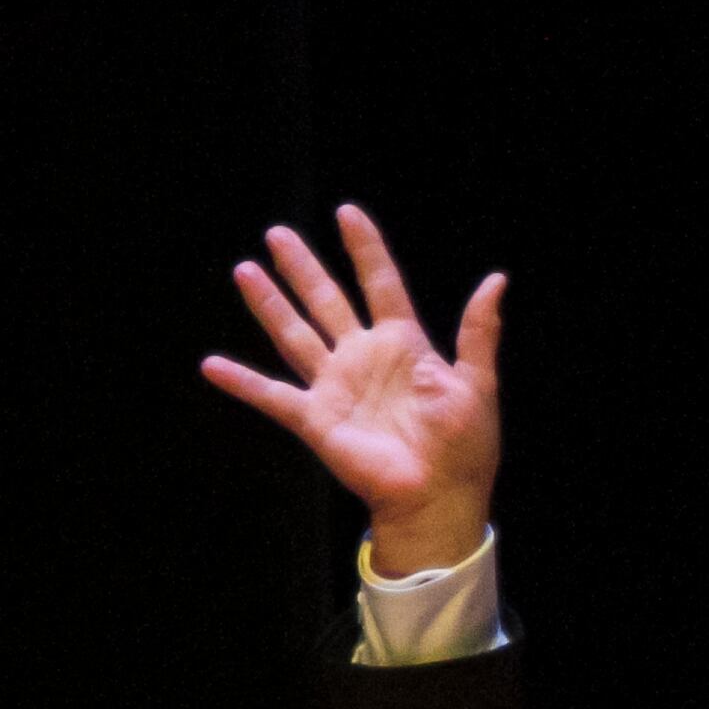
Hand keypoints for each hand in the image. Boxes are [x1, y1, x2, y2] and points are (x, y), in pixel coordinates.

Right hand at [201, 203, 505, 574]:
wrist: (439, 496)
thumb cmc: (465, 447)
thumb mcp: (477, 383)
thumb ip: (478, 332)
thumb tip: (497, 279)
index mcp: (405, 345)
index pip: (381, 284)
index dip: (365, 249)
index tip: (346, 212)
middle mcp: (364, 359)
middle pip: (327, 301)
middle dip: (303, 268)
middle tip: (278, 233)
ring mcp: (337, 387)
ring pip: (296, 335)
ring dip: (270, 304)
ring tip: (246, 270)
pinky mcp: (316, 419)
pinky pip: (273, 396)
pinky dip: (241, 382)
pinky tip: (211, 366)